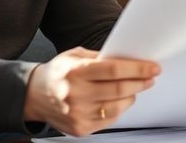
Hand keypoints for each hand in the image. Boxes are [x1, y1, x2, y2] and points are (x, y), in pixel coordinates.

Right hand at [23, 47, 159, 136]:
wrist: (33, 96)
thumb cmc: (58, 73)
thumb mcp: (75, 56)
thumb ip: (100, 58)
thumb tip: (129, 59)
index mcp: (75, 71)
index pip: (114, 70)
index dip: (137, 69)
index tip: (152, 67)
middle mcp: (76, 94)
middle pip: (119, 89)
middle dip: (141, 82)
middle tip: (151, 77)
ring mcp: (78, 114)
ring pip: (117, 106)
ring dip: (132, 96)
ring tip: (135, 88)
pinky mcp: (80, 128)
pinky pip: (110, 119)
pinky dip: (119, 109)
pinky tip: (119, 100)